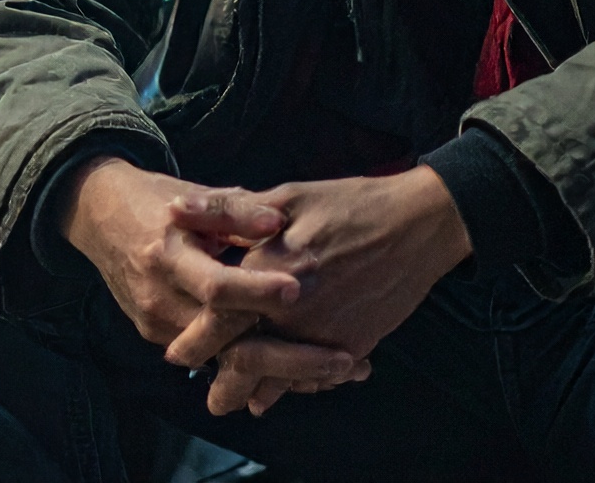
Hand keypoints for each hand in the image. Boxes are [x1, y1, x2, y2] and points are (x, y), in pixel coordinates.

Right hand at [58, 158, 359, 387]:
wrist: (97, 219)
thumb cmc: (156, 200)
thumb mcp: (193, 194)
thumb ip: (233, 208)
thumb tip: (276, 221)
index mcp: (167, 256)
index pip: (216, 287)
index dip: (258, 292)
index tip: (300, 291)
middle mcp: (160, 299)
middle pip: (227, 343)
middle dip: (288, 358)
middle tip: (346, 361)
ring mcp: (158, 324)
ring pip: (226, 360)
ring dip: (284, 369)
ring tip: (343, 368)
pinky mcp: (161, 337)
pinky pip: (215, 358)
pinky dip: (261, 366)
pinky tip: (308, 368)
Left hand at [170, 166, 471, 416]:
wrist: (419, 225)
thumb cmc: (350, 203)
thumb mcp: (287, 195)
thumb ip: (226, 209)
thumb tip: (175, 211)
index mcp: (271, 268)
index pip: (218, 315)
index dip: (193, 339)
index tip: (177, 352)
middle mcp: (295, 308)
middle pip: (244, 358)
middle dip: (220, 379)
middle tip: (205, 389)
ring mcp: (326, 331)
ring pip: (278, 376)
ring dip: (253, 389)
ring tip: (234, 398)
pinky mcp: (353, 345)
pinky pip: (315, 377)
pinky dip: (294, 386)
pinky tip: (280, 390)